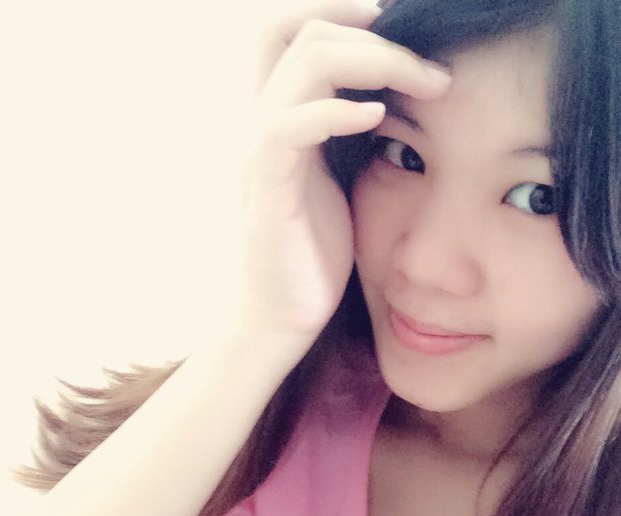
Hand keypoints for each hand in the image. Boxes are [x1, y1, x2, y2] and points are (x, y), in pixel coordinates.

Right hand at [238, 0, 451, 338]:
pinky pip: (290, 129)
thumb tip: (388, 98)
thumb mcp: (338, 180)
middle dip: (370, 33)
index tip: (399, 25)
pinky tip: (378, 120)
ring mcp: (260, 156)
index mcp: (280, 120)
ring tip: (425, 84)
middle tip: (428, 62)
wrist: (285, 313)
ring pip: (301, 67)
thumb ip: (348, 134)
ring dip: (372, 62)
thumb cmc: (315, 252)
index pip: (291, 33)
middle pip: (297, 32)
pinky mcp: (267, 191)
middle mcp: (262, 126)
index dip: (340, 13)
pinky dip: (336, 113)